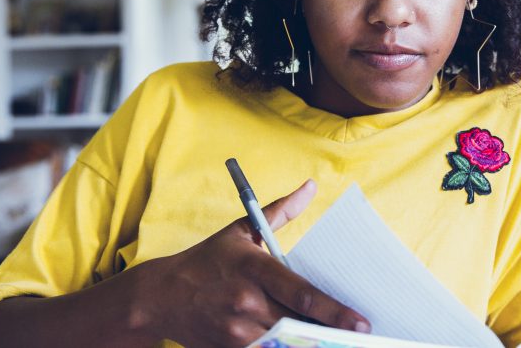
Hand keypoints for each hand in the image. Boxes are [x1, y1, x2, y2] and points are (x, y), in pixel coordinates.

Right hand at [132, 179, 369, 346]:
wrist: (160, 297)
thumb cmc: (206, 261)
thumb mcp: (241, 231)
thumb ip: (279, 212)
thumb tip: (310, 187)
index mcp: (253, 268)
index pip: (301, 293)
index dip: (335, 312)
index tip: (361, 323)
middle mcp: (247, 301)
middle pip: (300, 324)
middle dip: (330, 332)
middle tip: (357, 338)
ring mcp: (236, 331)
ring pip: (285, 344)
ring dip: (309, 344)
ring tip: (335, 344)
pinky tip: (299, 346)